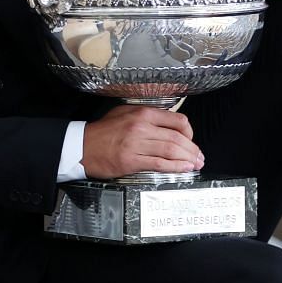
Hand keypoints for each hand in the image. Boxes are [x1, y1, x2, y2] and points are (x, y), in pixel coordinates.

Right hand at [82, 105, 203, 178]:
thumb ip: (146, 116)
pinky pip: (159, 164)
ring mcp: (136, 144)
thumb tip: (168, 123)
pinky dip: (175, 167)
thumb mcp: (124, 113)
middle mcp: (141, 127)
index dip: (189, 132)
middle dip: (193, 149)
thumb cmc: (103, 131)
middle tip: (200, 157)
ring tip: (196, 164)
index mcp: (142, 113)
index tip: (191, 140)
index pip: (177, 120)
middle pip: (177, 137)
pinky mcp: (131, 161)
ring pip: (171, 150)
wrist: (81, 146)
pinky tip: (184, 169)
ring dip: (187, 159)